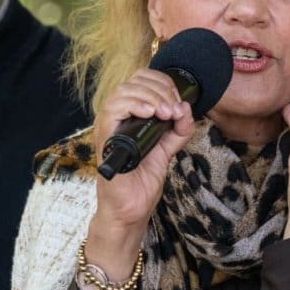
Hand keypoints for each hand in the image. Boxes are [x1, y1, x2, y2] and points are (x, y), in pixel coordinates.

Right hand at [87, 68, 195, 271]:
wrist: (131, 208)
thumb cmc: (142, 181)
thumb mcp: (167, 149)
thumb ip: (179, 130)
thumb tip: (186, 108)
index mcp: (129, 115)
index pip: (142, 80)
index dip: (163, 84)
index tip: (178, 102)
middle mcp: (116, 117)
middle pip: (134, 81)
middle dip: (160, 90)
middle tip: (174, 109)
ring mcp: (107, 126)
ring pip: (124, 91)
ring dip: (151, 97)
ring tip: (166, 113)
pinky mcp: (104, 138)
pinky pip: (113, 110)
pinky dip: (134, 105)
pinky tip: (150, 113)